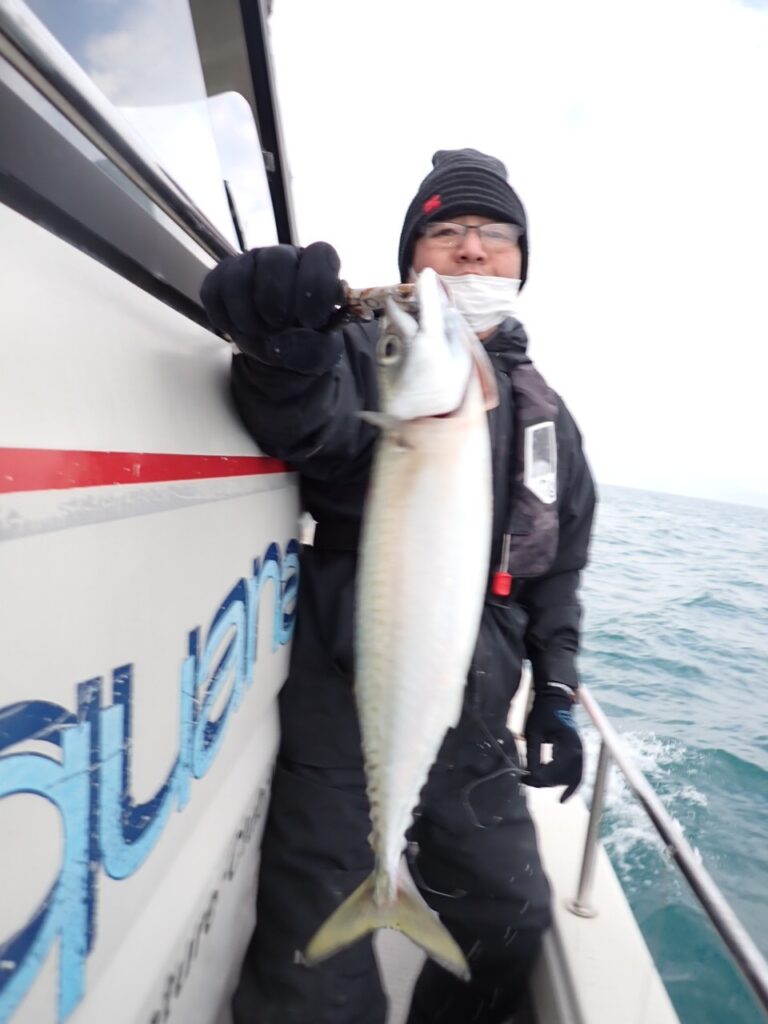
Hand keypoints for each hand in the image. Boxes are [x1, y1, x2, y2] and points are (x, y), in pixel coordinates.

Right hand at [200, 242, 343, 340]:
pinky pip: (213, 291)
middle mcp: (285, 256)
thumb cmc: (307, 343)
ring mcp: (251, 263)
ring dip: (246, 314)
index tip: (310, 321)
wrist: (280, 350)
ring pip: (239, 275)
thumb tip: (281, 341)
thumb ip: (314, 347)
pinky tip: (238, 330)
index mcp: (318, 266)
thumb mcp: (322, 353)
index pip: (320, 255)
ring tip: (258, 333)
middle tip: (278, 327)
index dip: (315, 286)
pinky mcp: (222, 276)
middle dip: (275, 302)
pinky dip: (224, 318)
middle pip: (275, 259)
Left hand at [524, 685, 582, 802]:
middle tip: (528, 781)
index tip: (525, 779)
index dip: (542, 777)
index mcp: (569, 744)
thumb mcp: (533, 732)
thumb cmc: (543, 713)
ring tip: (537, 783)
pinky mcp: (576, 753)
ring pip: (572, 778)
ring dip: (556, 784)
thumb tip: (530, 775)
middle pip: (567, 777)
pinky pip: (576, 774)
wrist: (554, 699)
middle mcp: (579, 750)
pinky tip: (562, 797)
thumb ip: (532, 754)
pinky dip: (569, 785)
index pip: (557, 769)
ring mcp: (579, 752)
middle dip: (548, 782)